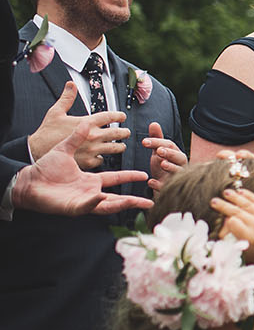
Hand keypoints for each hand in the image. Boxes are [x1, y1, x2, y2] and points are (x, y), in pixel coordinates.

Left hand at [11, 120, 151, 215]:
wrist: (28, 180)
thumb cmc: (44, 168)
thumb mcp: (65, 149)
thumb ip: (77, 137)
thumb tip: (87, 122)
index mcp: (91, 180)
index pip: (115, 179)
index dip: (129, 177)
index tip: (143, 175)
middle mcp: (90, 193)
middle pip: (117, 198)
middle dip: (134, 200)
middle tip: (150, 200)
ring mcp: (83, 201)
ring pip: (108, 206)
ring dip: (123, 204)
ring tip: (138, 202)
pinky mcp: (73, 208)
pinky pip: (87, 206)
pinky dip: (94, 203)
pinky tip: (101, 197)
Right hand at [26, 82, 129, 167]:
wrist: (37, 150)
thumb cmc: (47, 132)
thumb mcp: (56, 111)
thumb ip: (67, 98)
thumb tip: (71, 85)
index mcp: (88, 122)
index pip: (111, 116)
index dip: (119, 116)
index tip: (122, 116)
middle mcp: (93, 135)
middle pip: (119, 133)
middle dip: (125, 132)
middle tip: (125, 132)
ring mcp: (92, 149)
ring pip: (115, 148)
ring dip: (119, 146)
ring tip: (120, 145)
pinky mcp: (88, 161)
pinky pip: (102, 160)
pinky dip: (103, 157)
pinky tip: (101, 155)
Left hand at [144, 121, 186, 185]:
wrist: (165, 186)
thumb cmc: (162, 167)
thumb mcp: (159, 152)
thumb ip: (157, 139)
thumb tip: (154, 123)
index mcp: (177, 154)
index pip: (170, 145)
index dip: (158, 142)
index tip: (144, 142)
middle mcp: (180, 165)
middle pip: (180, 158)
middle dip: (171, 153)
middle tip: (160, 151)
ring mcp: (178, 177)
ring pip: (179, 172)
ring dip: (171, 167)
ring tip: (162, 164)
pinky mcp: (172, 189)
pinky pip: (169, 187)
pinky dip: (161, 184)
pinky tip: (151, 181)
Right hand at [212, 187, 253, 267]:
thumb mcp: (242, 249)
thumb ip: (232, 235)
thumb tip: (224, 220)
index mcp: (250, 237)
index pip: (233, 223)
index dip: (226, 221)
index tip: (221, 221)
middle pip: (238, 211)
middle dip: (224, 206)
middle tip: (213, 201)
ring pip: (247, 204)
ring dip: (235, 197)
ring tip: (225, 192)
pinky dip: (249, 195)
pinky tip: (240, 192)